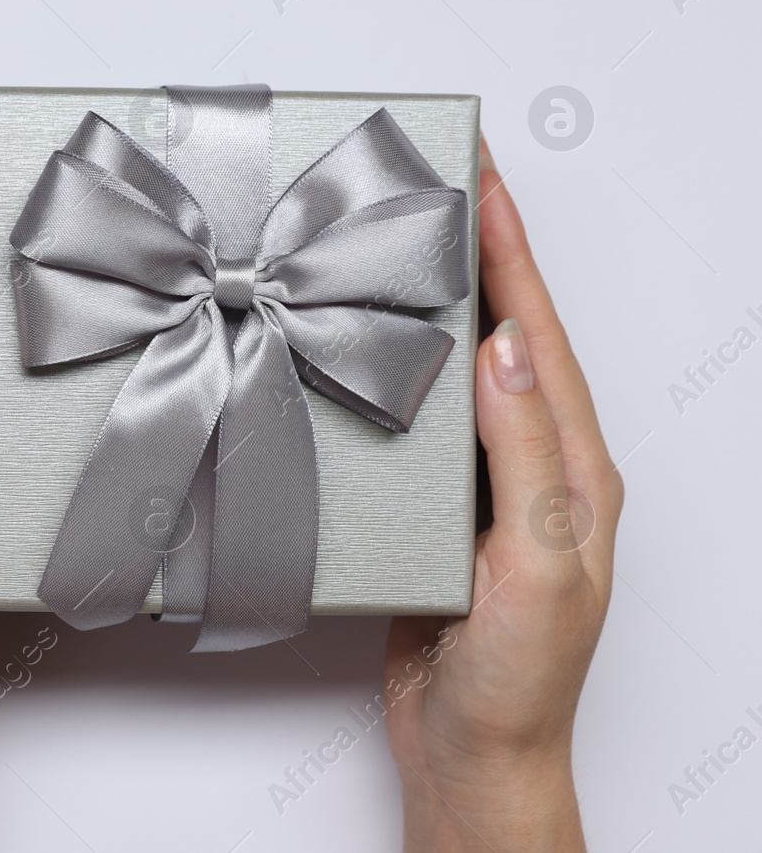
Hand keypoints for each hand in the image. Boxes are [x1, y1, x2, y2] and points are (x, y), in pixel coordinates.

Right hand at [383, 138, 621, 850]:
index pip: (540, 336)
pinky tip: (361, 348)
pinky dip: (394, 368)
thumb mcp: (539, 564)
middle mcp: (533, 465)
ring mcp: (484, 486)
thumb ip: (527, 457)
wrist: (471, 753)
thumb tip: (508, 348)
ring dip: (433, 302)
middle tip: (438, 185)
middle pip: (505, 334)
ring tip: (396, 243)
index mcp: (574, 469)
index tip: (480, 182)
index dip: (511, 254)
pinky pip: (417, 419)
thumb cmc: (521, 679)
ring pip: (457, 370)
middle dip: (478, 253)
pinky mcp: (435, 510)